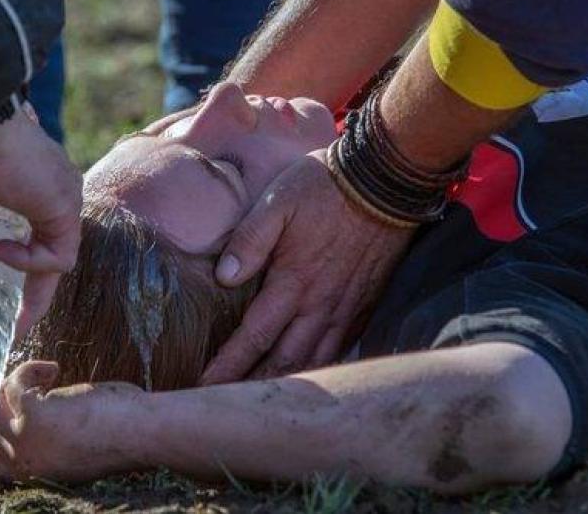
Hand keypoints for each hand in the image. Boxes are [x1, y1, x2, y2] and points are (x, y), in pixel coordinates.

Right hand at [0, 111, 82, 331]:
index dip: (21, 269)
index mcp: (25, 183)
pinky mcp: (64, 204)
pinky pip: (59, 255)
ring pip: (59, 259)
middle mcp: (51, 190)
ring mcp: (63, 196)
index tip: (5, 305)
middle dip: (34, 295)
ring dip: (29, 280)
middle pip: (52, 254)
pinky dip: (30, 263)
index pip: (35, 235)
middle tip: (13, 328)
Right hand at [0, 361, 142, 482]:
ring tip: (38, 376)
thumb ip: (50, 438)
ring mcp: (26, 442)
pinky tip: (53, 369)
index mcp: (34, 474)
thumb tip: (37, 409)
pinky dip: (29, 370)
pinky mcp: (34, 415)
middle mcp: (24, 464)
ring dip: (8, 384)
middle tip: (12, 383)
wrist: (142, 433)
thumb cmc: (122, 434)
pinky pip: (13, 385)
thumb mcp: (77, 446)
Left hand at [200, 150, 414, 383]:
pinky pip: (340, 349)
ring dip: (286, 383)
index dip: (228, 365)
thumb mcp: (277, 201)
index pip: (254, 337)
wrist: (383, 182)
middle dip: (253, 386)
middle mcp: (320, 305)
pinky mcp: (365, 305)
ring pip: (314, 361)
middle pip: (283, 361)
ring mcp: (346, 308)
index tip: (204, 385)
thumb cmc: (325, 187)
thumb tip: (223, 276)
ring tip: (261, 399)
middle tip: (225, 404)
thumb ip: (249, 240)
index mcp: (293, 281)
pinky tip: (307, 374)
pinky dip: (320, 368)